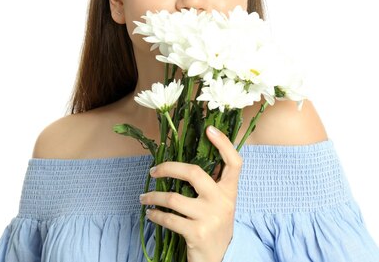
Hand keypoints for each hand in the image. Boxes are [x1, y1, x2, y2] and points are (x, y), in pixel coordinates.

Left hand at [139, 125, 242, 261]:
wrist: (219, 259)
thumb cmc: (215, 225)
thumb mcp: (220, 203)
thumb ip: (212, 184)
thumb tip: (186, 160)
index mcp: (230, 191)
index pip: (234, 162)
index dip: (224, 144)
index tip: (209, 129)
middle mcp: (222, 202)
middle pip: (194, 173)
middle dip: (168, 168)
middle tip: (153, 171)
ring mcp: (210, 218)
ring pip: (173, 198)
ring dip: (153, 197)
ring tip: (144, 197)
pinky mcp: (197, 233)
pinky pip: (168, 218)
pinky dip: (155, 214)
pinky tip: (150, 213)